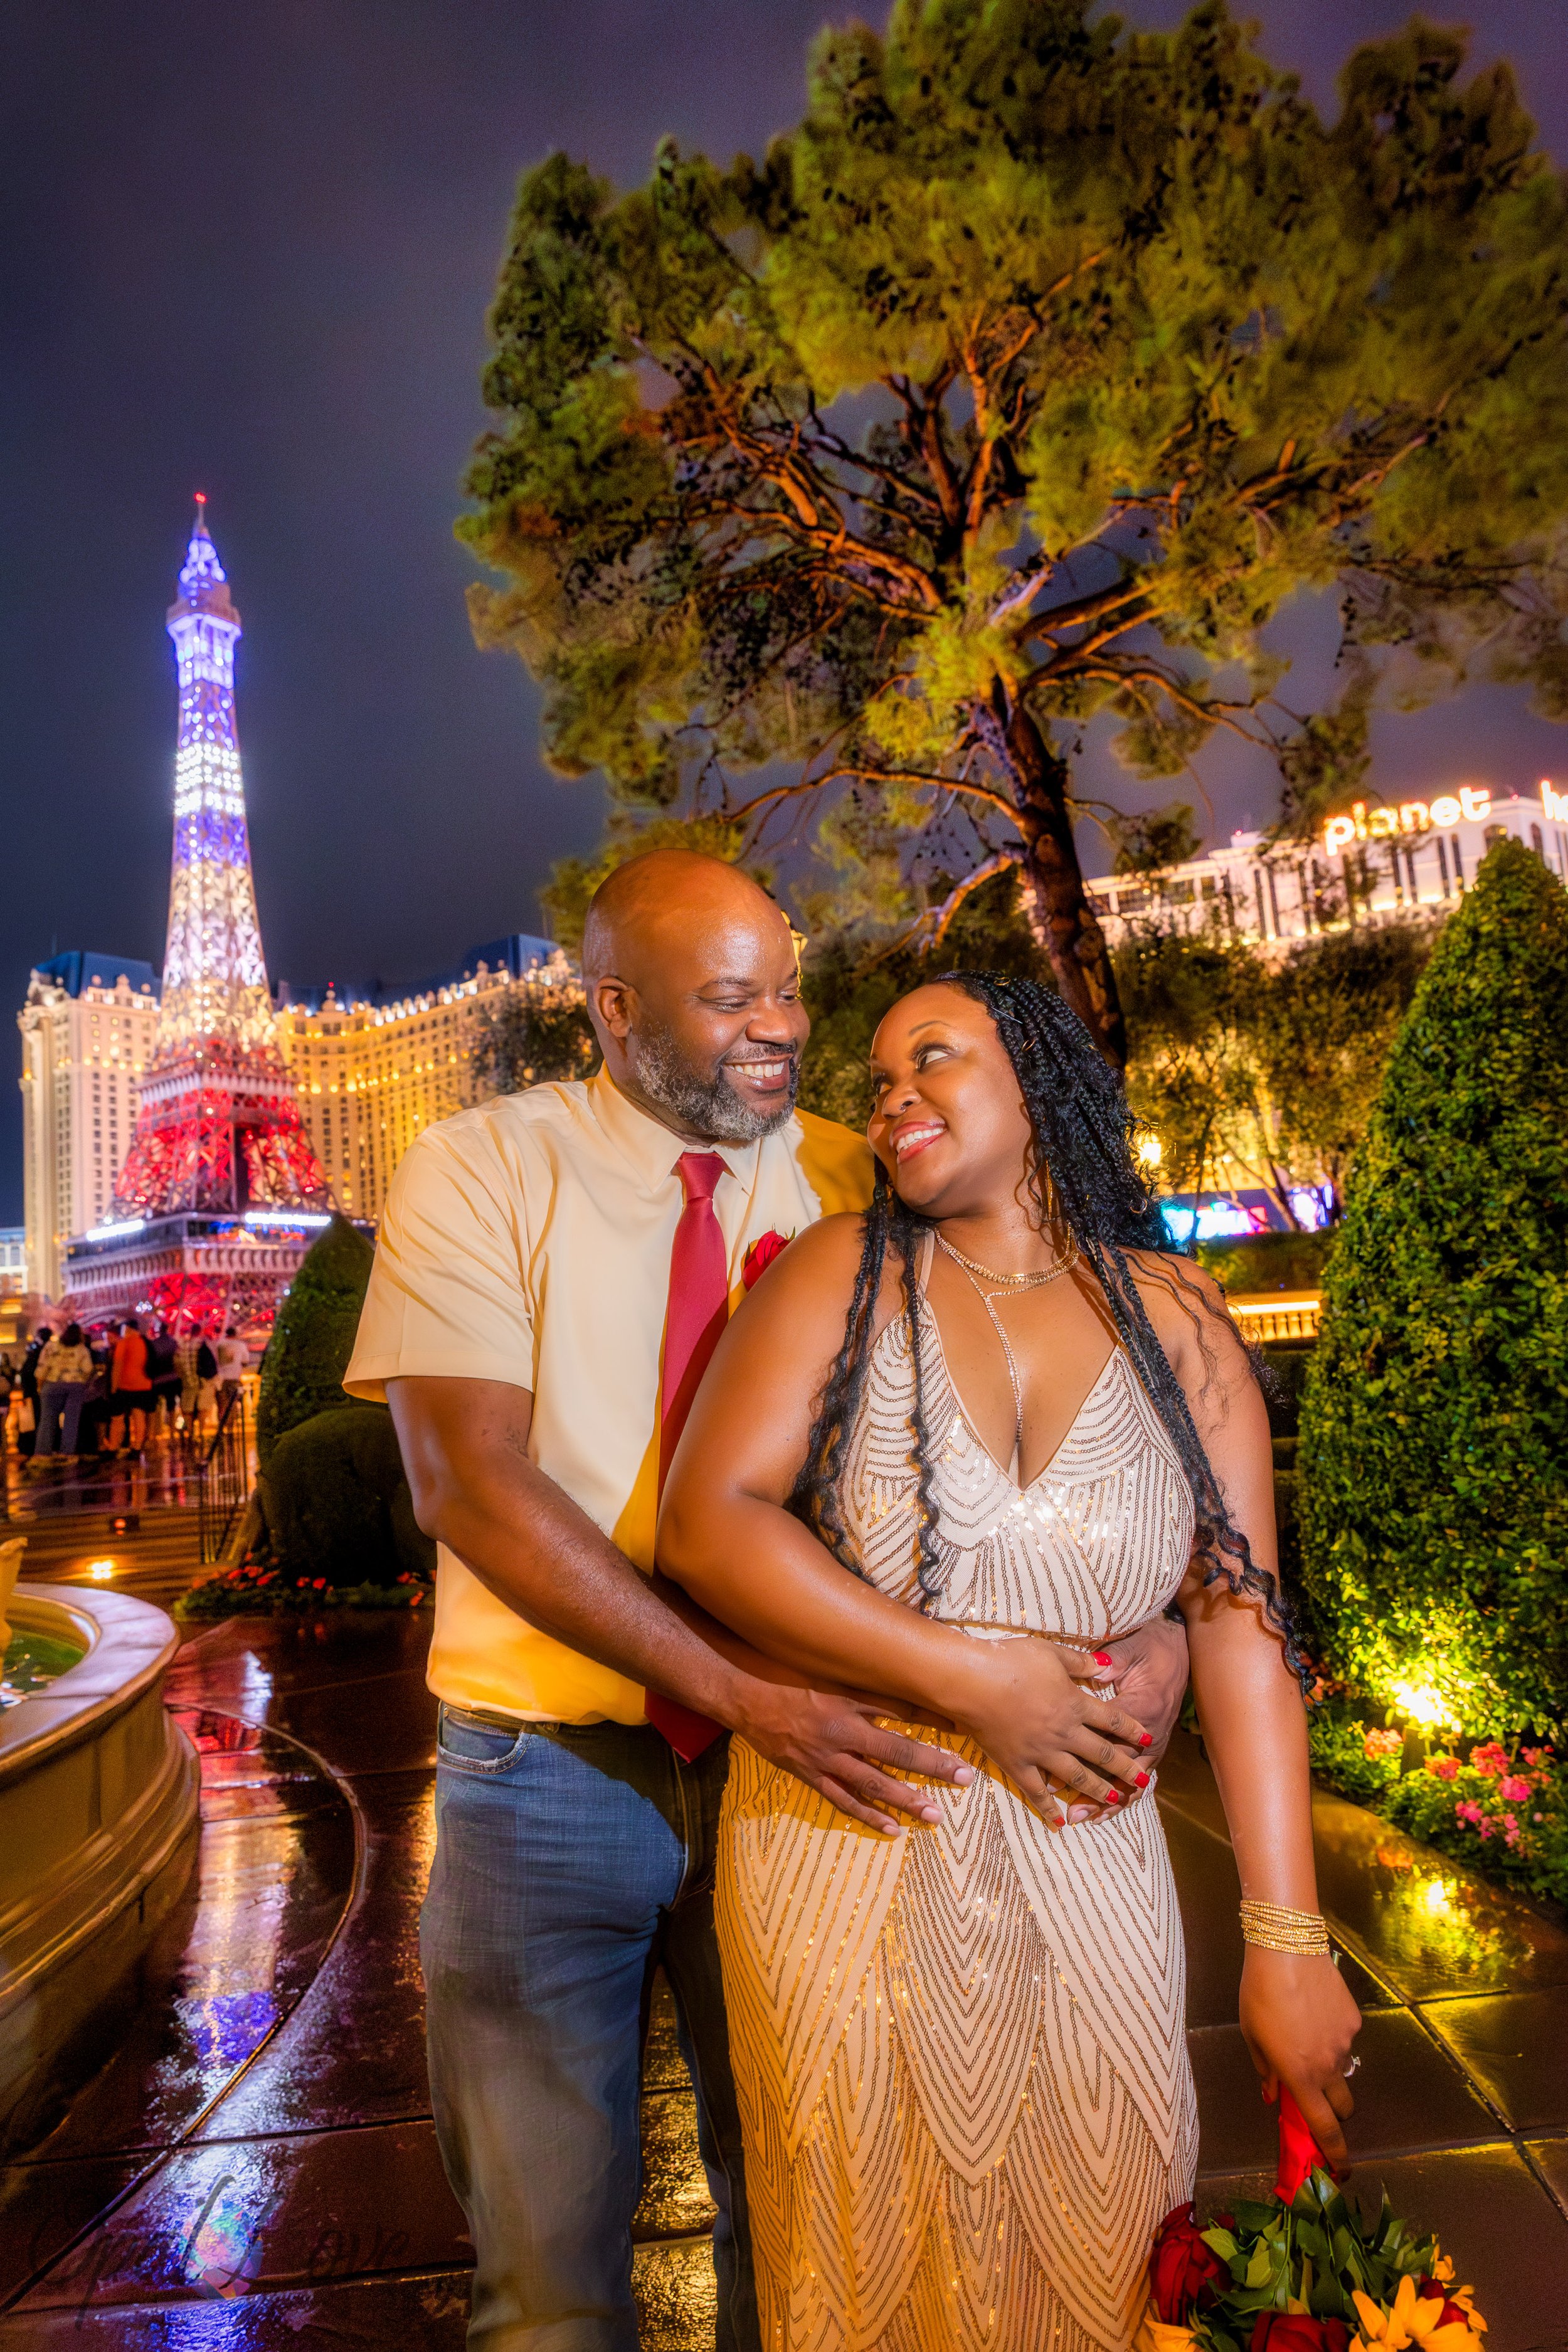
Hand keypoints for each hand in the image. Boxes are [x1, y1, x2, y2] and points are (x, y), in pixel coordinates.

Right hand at [731, 1683, 974, 1835]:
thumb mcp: (827, 1666)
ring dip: (906, 1799)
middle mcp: (841, 1729)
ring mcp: (825, 1756)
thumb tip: (900, 1673)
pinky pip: (842, 1799)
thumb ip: (863, 1675)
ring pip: (873, 1783)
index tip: (964, 1726)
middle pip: (896, 1751)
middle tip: (965, 1777)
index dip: (934, 1718)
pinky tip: (891, 1828)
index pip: (902, 1708)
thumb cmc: (786, 1672)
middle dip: (933, 1765)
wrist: (743, 1692)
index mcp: (848, 1697)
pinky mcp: (810, 1773)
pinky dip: (867, 1815)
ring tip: (935, 1815)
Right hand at [948, 1637, 1150, 1823]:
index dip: (1132, 1729)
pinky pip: (1037, 1791)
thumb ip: (1081, 1663)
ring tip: (1116, 1800)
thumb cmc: (1011, 1661)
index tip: (1148, 1739)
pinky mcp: (1017, 1765)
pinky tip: (1061, 1822)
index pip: (1112, 1719)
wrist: (973, 1681)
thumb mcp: (1051, 1653)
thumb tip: (1106, 1665)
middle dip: (1126, 1768)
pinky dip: (1049, 1808)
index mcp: (1075, 1705)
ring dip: (1099, 1789)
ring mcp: (1041, 1753)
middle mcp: (1064, 1733)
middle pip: (1102, 1753)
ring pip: (1077, 1777)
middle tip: (1144, 1782)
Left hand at [1054, 1615, 1191, 1823]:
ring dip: (1107, 1800)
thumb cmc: (1150, 1645)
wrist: (1180, 1646)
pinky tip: (1108, 1811)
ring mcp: (1154, 1741)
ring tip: (1083, 1817)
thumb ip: (1110, 1663)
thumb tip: (1094, 1671)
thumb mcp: (1130, 1649)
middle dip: (1093, 1789)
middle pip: (1118, 1767)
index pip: (1108, 1737)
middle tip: (1068, 1808)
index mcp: (1140, 1707)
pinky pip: (1142, 1776)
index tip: (1057, 1768)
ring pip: (1131, 1779)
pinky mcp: (1154, 1744)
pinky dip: (1126, 1796)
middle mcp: (1149, 1732)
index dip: (1084, 1754)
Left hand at [1239, 1947, 1362, 2168]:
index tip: (1340, 2169)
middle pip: (1343, 2105)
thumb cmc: (1259, 1992)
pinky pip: (1345, 2036)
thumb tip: (1274, 2094)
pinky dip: (1332, 2032)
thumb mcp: (1252, 2034)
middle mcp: (1328, 2065)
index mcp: (1300, 2075)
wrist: (1287, 1947)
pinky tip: (1315, 2007)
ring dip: (1328, 2062)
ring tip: (1304, 2027)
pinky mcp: (1355, 2020)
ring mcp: (1345, 2042)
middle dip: (1334, 2108)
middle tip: (1316, 2091)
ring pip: (1342, 2066)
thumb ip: (1265, 2069)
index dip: (1334, 2152)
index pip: (1324, 2126)